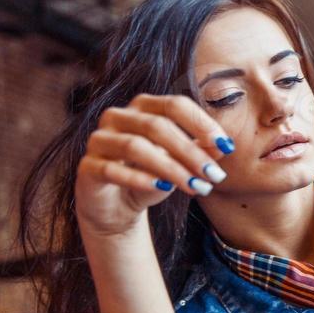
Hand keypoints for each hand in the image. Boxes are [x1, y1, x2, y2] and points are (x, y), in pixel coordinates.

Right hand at [75, 94, 233, 239]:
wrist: (117, 208)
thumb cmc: (151, 176)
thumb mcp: (181, 163)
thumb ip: (200, 151)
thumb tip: (224, 146)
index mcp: (143, 107)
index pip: (174, 105)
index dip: (201, 123)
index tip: (226, 146)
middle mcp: (117, 117)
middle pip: (157, 126)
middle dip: (190, 152)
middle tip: (214, 175)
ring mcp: (99, 140)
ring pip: (136, 146)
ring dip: (171, 167)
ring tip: (195, 187)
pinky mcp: (87, 167)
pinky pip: (112, 169)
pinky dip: (140, 178)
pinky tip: (163, 187)